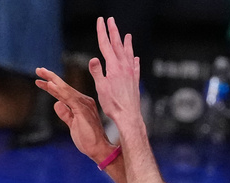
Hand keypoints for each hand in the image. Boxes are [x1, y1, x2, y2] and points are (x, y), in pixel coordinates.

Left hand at [35, 67, 114, 163]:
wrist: (100, 149)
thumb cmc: (88, 139)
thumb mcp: (73, 125)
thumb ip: (65, 114)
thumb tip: (56, 104)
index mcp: (81, 104)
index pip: (64, 92)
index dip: (52, 86)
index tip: (40, 81)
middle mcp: (84, 101)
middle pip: (64, 87)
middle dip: (50, 78)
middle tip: (39, 70)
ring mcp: (84, 104)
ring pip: (65, 89)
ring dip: (53, 81)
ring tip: (41, 73)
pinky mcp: (82, 110)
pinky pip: (68, 98)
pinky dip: (59, 91)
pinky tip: (51, 85)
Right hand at [89, 17, 143, 139]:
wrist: (129, 116)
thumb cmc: (113, 105)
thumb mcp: (100, 88)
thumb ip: (97, 72)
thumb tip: (94, 59)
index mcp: (113, 67)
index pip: (106, 45)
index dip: (102, 31)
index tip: (100, 20)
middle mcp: (124, 67)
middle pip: (118, 45)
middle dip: (114, 31)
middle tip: (111, 20)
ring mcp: (131, 73)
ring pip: (129, 53)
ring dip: (127, 43)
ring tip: (128, 35)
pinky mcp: (135, 81)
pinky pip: (135, 66)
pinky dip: (134, 59)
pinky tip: (136, 58)